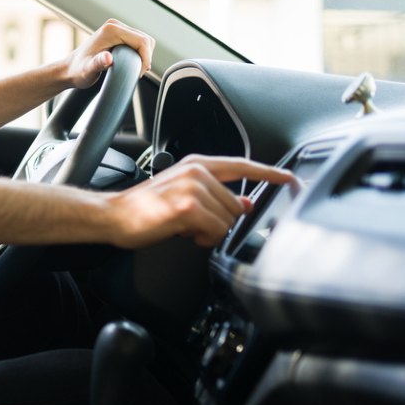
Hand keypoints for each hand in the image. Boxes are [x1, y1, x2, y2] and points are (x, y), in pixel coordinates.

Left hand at [66, 19, 154, 89]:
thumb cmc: (78, 71)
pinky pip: (137, 42)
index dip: (145, 58)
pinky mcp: (118, 34)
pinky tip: (131, 64)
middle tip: (137, 73)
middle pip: (145, 39)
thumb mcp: (88, 70)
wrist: (70, 69)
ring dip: (144, 55)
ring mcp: (117, 28)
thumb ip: (98, 64)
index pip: (142, 41)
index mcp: (111, 30)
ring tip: (134, 70)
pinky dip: (139, 53)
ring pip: (143, 40)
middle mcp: (115, 25)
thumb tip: (108, 58)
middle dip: (146, 57)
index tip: (138, 73)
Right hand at [105, 155, 294, 248]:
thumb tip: (244, 203)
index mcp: (197, 165)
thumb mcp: (183, 195)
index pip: (242, 165)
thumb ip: (215, 195)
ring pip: (228, 220)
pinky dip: (204, 239)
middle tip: (194, 226)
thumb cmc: (144, 208)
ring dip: (211, 232)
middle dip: (221, 222)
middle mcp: (197, 173)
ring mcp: (193, 189)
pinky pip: (216, 231)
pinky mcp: (188, 208)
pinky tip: (185, 234)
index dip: (269, 173)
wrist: (114, 215)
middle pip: (237, 205)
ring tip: (186, 229)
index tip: (290, 179)